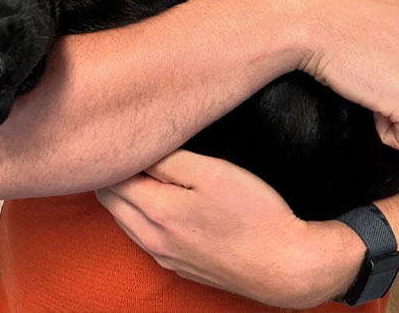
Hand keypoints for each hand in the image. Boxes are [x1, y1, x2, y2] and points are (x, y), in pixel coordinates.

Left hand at [96, 149, 360, 308]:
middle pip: (110, 200)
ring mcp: (165, 256)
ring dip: (122, 193)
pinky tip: (155, 196)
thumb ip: (169, 159)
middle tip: (120, 140)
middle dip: (110, 171)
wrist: (288, 268)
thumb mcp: (212, 172)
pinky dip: (138, 213)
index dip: (110, 152)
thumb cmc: (255, 214)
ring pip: (125, 219)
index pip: (110, 178)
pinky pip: (143, 236)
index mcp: (156, 212)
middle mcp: (151, 239)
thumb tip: (137, 145)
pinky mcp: (179, 266)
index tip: (116, 130)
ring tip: (135, 162)